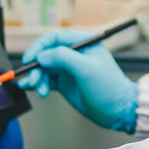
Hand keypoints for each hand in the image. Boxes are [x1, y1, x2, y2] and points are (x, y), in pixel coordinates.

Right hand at [17, 29, 137, 132]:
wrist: (118, 111)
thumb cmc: (109, 87)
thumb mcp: (86, 68)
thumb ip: (63, 57)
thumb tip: (42, 55)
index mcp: (83, 43)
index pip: (54, 38)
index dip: (39, 46)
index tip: (30, 58)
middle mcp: (74, 54)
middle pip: (46, 54)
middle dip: (37, 66)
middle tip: (34, 79)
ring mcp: (69, 69)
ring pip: (45, 69)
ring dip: (37, 78)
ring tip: (39, 89)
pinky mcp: (66, 84)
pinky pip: (47, 80)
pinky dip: (37, 84)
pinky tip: (31, 88)